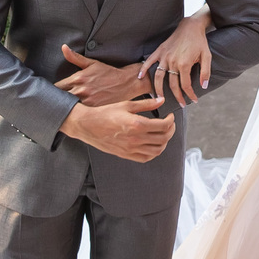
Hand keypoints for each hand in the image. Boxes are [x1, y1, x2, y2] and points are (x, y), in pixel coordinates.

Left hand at [55, 45, 148, 106]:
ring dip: (65, 108)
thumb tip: (63, 47)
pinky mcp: (94, 110)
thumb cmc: (108, 73)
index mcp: (78, 78)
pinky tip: (73, 116)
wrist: (126, 83)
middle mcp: (81, 90)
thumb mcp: (91, 63)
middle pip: (60, 99)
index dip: (50, 92)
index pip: (56, 87)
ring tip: (61, 111)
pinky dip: (76, 114)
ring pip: (69, 107)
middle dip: (56, 101)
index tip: (48, 95)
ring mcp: (87, 101)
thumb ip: (75, 57)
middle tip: (51, 105)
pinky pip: (80, 114)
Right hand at [60, 98, 175, 162]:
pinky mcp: (125, 155)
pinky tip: (153, 144)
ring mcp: (131, 149)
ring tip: (163, 134)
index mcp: (137, 124)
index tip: (170, 116)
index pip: (163, 126)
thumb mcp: (126, 104)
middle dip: (170, 130)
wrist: (87, 125)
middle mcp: (135, 139)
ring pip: (157, 150)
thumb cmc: (105, 113)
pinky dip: (154, 152)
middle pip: (163, 138)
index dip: (171, 121)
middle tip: (170, 124)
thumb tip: (161, 100)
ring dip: (164, 142)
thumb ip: (146, 104)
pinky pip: (146, 158)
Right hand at [138, 13, 212, 106]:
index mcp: (184, 64)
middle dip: (177, 97)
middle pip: (172, 85)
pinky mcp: (160, 51)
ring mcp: (164, 56)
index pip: (186, 85)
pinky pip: (149, 62)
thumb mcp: (207, 56)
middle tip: (182, 105)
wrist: (191, 26)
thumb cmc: (200, 42)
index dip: (190, 94)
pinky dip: (143, 69)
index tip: (194, 100)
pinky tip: (139, 77)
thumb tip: (203, 87)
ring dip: (158, 89)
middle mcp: (172, 62)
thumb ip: (205, 72)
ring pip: (158, 77)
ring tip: (159, 98)